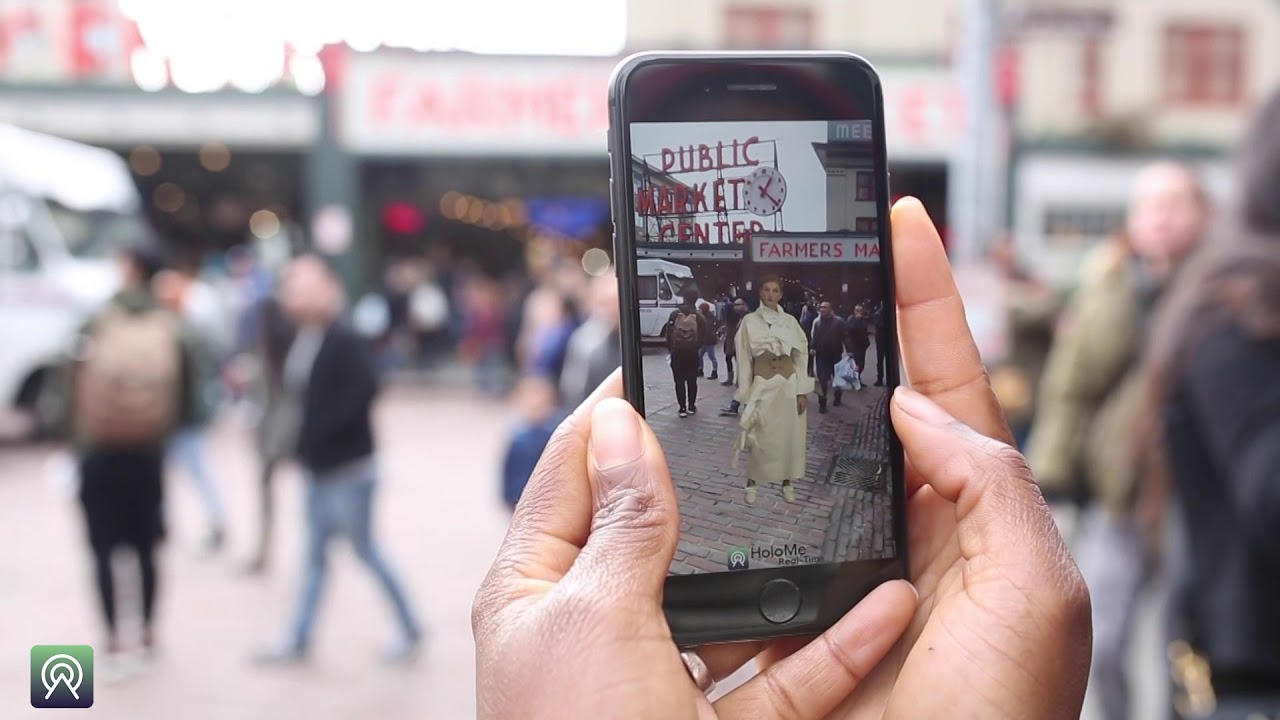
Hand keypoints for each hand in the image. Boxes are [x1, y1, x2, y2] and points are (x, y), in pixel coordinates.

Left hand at [473, 374, 916, 718]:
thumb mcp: (594, 620)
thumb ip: (621, 523)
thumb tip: (621, 422)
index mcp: (539, 588)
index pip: (575, 466)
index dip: (618, 405)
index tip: (669, 351)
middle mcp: (598, 627)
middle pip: (665, 529)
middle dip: (722, 481)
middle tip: (781, 416)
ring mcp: (662, 680)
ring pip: (740, 604)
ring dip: (798, 566)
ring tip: (849, 498)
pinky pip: (784, 678)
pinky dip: (835, 645)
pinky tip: (888, 601)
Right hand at [704, 198, 1089, 718]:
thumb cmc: (1001, 717)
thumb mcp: (1036, 591)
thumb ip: (994, 484)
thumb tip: (914, 405)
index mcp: (977, 507)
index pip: (950, 377)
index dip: (925, 296)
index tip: (899, 220)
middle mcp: (907, 524)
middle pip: (865, 403)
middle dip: (835, 332)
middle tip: (791, 269)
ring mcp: (843, 563)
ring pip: (796, 463)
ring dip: (764, 409)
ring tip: (730, 348)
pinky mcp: (787, 608)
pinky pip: (750, 536)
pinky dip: (724, 498)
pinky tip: (693, 464)